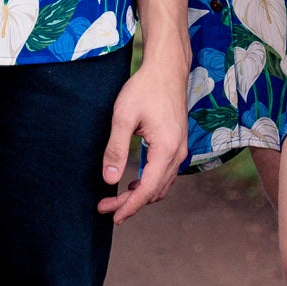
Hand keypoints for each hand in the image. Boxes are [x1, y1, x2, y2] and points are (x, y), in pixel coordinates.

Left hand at [97, 45, 189, 224]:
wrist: (167, 69)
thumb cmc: (144, 89)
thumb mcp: (123, 117)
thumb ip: (116, 149)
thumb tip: (108, 179)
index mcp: (166, 149)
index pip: (147, 189)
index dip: (129, 206)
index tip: (113, 216)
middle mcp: (178, 153)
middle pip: (155, 191)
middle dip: (130, 203)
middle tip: (105, 207)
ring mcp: (181, 149)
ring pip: (162, 184)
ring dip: (141, 195)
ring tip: (117, 199)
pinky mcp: (177, 144)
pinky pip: (166, 173)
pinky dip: (150, 184)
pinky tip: (134, 182)